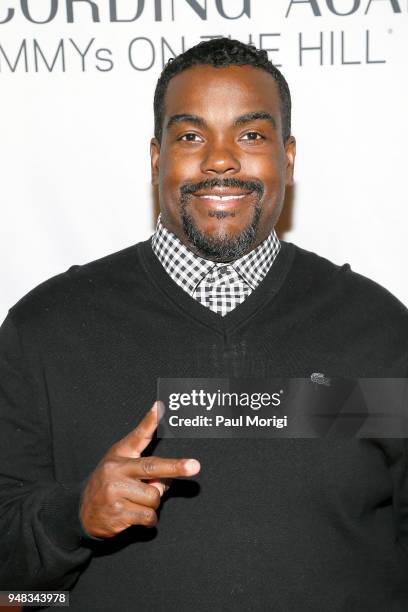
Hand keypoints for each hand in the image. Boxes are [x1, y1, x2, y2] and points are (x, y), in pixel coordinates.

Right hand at [79, 402, 200, 537]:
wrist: (81, 513)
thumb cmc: (109, 484)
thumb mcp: (120, 465)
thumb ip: (145, 466)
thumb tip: (168, 477)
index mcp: (119, 455)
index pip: (137, 436)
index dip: (150, 421)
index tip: (160, 407)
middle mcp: (116, 471)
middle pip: (152, 467)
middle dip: (175, 467)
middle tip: (195, 466)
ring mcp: (115, 492)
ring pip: (154, 496)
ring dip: (152, 503)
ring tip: (136, 501)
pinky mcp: (117, 514)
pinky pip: (148, 516)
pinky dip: (149, 519)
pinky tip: (134, 515)